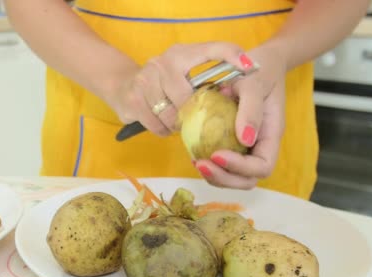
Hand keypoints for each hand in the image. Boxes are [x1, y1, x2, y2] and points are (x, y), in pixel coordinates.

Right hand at [104, 42, 250, 135]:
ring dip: (177, 124)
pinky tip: (162, 123)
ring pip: (174, 116)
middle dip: (193, 113)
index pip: (214, 49)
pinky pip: (159, 126)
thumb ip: (205, 82)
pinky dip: (163, 130)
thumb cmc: (162, 84)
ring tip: (176, 121)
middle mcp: (163, 62)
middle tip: (192, 117)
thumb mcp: (183, 74)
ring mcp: (146, 80)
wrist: (121, 85)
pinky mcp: (133, 99)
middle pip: (190, 98)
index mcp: (182, 53)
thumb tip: (237, 101)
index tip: (251, 68)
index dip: (233, 57)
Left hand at [194, 44, 287, 188]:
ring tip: (196, 162)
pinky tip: (194, 154)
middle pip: (247, 179)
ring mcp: (246, 147)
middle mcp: (259, 146)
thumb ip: (251, 110)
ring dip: (214, 175)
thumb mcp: (254, 84)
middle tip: (200, 164)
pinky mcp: (231, 143)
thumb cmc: (258, 70)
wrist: (257, 62)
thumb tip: (245, 139)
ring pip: (233, 176)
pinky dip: (209, 165)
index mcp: (270, 135)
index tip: (217, 154)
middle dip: (224, 178)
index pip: (262, 166)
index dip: (240, 167)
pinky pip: (221, 163)